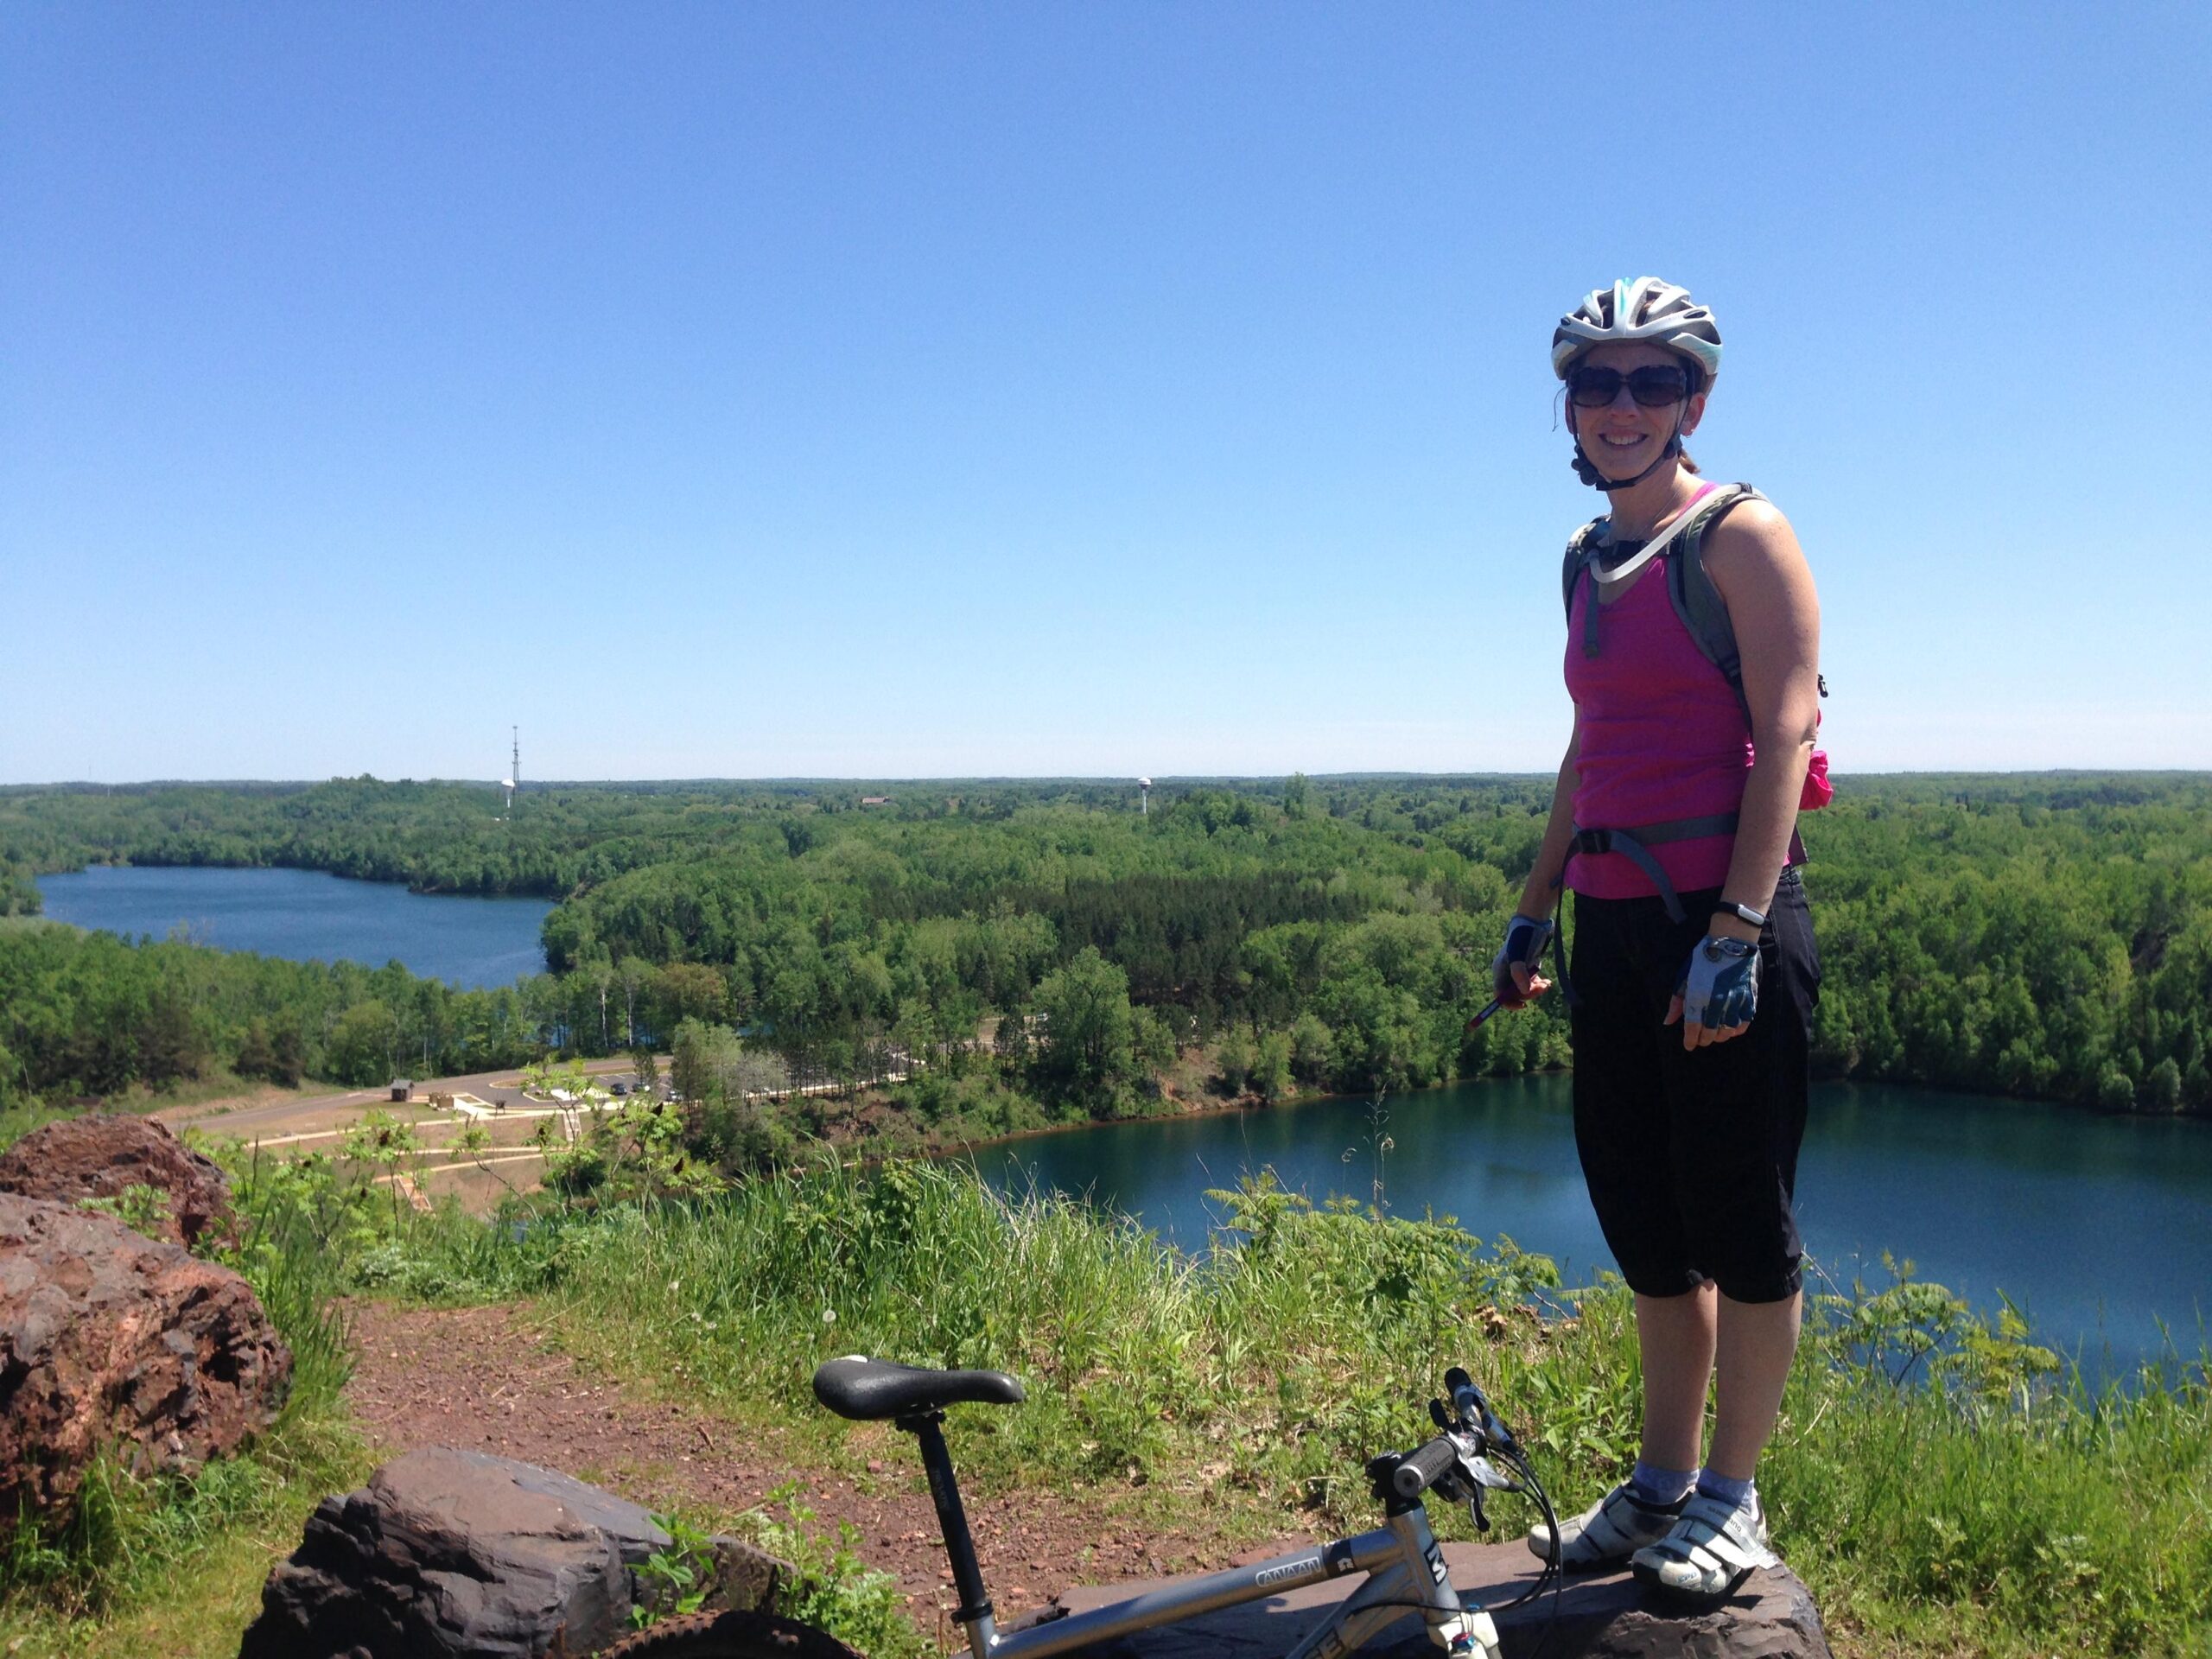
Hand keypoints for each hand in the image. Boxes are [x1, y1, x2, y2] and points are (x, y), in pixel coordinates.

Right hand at [1491, 915, 1554, 1008]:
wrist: (1533, 922)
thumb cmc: (1523, 936)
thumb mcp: (1519, 953)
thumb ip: (1519, 972)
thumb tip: (1524, 991)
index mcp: (1500, 971)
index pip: (1499, 994)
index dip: (1509, 1003)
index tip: (1523, 1006)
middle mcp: (1506, 972)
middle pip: (1514, 993)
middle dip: (1528, 994)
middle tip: (1542, 988)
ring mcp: (1517, 970)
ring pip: (1524, 989)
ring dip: (1536, 990)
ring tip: (1547, 984)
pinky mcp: (1527, 967)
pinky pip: (1532, 983)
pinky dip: (1539, 985)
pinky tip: (1548, 982)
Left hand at [1665, 934, 1758, 1048]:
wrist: (1732, 940)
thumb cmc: (1704, 956)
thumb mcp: (1685, 975)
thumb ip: (1677, 1000)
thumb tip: (1668, 1021)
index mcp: (1697, 996)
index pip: (1693, 1027)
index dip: (1690, 1040)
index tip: (1689, 1046)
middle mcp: (1717, 1002)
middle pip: (1710, 1032)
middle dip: (1704, 1039)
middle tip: (1701, 1039)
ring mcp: (1735, 1001)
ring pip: (1728, 1030)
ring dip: (1720, 1036)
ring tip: (1715, 1035)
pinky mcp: (1749, 998)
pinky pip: (1745, 1022)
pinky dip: (1737, 1029)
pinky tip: (1731, 1029)